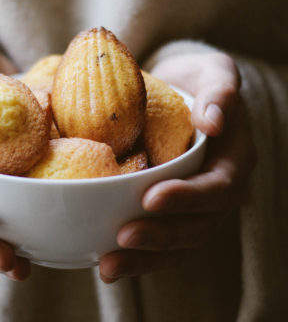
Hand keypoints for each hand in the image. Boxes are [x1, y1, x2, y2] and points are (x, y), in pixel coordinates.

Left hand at [100, 51, 256, 282]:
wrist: (180, 92)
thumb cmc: (197, 82)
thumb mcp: (214, 73)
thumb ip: (220, 92)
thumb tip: (214, 122)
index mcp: (232, 161)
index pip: (217, 188)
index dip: (188, 198)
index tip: (151, 198)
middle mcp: (216, 190)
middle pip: (197, 226)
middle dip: (161, 235)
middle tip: (124, 236)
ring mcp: (193, 206)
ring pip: (176, 243)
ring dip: (144, 258)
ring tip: (108, 265)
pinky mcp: (170, 210)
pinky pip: (158, 239)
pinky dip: (135, 256)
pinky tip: (104, 263)